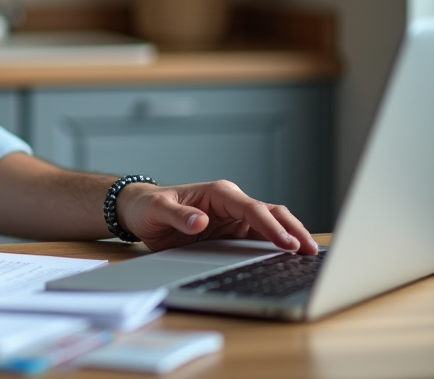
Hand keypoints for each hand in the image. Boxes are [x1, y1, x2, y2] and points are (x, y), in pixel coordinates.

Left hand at [116, 180, 319, 254]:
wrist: (141, 210)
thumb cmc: (149, 206)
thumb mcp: (157, 210)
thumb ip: (177, 216)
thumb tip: (200, 221)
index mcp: (218, 193)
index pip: (251, 209)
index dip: (270, 226)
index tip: (286, 243)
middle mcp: (231, 203)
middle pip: (270, 214)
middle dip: (293, 230)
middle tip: (311, 251)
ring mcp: (235, 218)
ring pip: (271, 225)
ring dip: (291, 237)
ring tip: (310, 256)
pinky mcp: (234, 232)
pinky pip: (261, 238)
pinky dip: (277, 246)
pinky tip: (290, 259)